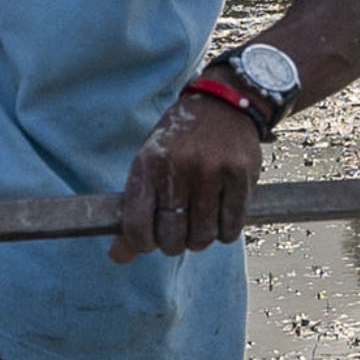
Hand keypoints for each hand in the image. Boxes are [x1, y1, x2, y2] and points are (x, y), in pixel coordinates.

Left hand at [111, 92, 258, 262]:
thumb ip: (135, 209)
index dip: (141, 243)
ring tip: (199, 226)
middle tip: (178, 235)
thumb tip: (119, 257)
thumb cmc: (179, 141)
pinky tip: (220, 220)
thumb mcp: (149, 163)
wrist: (223, 103)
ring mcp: (212, 171)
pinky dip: (224, 231)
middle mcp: (180, 167)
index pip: (137, 224)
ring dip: (200, 240)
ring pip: (203, 235)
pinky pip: (232, 226)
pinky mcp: (240, 175)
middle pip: (172, 236)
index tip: (148, 242)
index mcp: (150, 163)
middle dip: (173, 244)